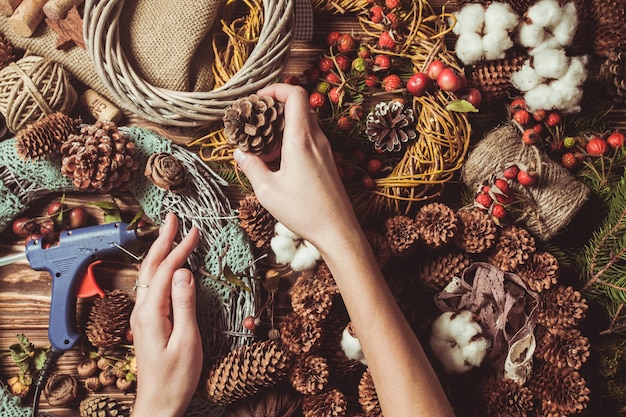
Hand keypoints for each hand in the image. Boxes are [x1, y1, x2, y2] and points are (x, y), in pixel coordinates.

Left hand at [130, 213, 200, 416]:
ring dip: (160, 252)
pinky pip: (151, 286)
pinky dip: (160, 268)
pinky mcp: (147, 322)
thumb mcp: (187, 342)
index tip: (194, 230)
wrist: (157, 404)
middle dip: (163, 241)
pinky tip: (167, 265)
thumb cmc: (176, 379)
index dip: (180, 249)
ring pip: (148, 275)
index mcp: (151, 314)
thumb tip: (184, 272)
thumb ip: (185, 305)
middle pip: (151, 267)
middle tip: (173, 218)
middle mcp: (141, 311)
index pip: (165, 272)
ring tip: (170, 234)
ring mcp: (142, 316)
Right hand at [233, 83, 362, 252]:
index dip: (276, 88)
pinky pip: (309, 140)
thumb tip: (240, 153)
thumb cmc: (304, 211)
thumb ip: (251, 167)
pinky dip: (291, 141)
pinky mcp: (327, 162)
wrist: (338, 230)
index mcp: (301, 139)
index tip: (258, 99)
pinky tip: (278, 163)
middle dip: (275, 109)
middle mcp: (316, 139)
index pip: (296, 94)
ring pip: (303, 124)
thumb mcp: (267, 190)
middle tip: (255, 122)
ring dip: (282, 128)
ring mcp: (325, 150)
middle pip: (299, 107)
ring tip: (263, 147)